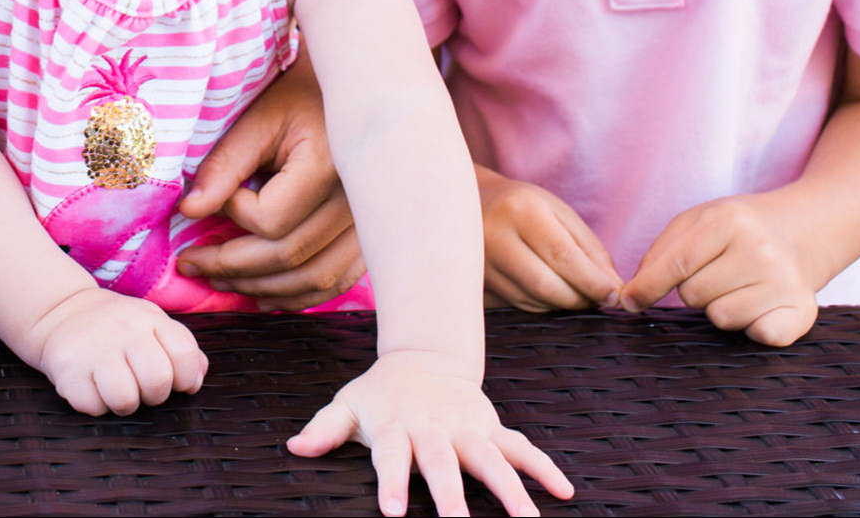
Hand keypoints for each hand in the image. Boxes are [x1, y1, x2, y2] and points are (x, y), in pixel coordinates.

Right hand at [23, 286, 207, 415]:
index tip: (178, 383)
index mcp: (149, 319)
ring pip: (125, 400)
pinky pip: (93, 407)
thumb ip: (182, 348)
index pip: (184, 354)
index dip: (187, 378)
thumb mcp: (152, 324)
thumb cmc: (118, 328)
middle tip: (142, 387)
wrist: (63, 311)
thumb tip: (197, 377)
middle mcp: (123, 331)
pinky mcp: (67, 368)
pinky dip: (95, 405)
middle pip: (157, 382)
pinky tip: (92, 386)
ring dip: (124, 404)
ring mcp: (94, 349)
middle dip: (154, 395)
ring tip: (116, 388)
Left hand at [174, 63, 362, 307]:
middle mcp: (357, 202)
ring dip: (262, 288)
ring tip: (219, 281)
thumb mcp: (258, 120)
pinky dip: (298, 295)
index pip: (272, 220)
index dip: (234, 214)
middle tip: (190, 263)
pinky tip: (264, 294)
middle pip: (290, 257)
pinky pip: (337, 280)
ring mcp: (369, 224)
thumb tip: (190, 211)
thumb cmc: (301, 96)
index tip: (216, 194)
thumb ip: (225, 165)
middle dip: (232, 266)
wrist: (352, 93)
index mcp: (330, 165)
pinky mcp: (369, 236)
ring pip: (315, 279)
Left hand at [287, 351, 571, 517]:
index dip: (391, 484)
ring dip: (511, 490)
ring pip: (492, 459)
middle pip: (443, 464)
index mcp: (396, 428)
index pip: (391, 458)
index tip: (392, 513)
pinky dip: (544, 467)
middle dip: (452, 498)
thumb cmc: (381, 394)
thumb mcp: (349, 404)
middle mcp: (433, 429)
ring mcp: (467, 428)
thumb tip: (294, 448)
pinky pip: (522, 448)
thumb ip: (325, 428)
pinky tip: (565, 492)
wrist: (423, 357)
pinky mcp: (492, 428)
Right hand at [477, 171, 618, 312]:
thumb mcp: (558, 212)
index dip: (593, 281)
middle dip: (579, 298)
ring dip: (560, 304)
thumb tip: (613, 288)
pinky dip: (539, 304)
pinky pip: (516, 306)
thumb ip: (589, 248)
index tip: (614, 294)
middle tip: (597, 297)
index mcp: (520, 210)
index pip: (562, 256)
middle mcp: (494, 237)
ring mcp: (478, 263)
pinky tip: (546, 291)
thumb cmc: (521, 206)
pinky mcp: (474, 284)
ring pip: (531, 301)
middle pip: (545, 285)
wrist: (465, 202)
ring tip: (572, 290)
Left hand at [618, 194, 817, 346]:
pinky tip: (762, 307)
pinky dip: (754, 328)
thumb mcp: (699, 221)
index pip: (675, 264)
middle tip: (719, 272)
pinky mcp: (801, 310)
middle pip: (694, 295)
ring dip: (721, 307)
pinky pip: (758, 336)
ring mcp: (783, 281)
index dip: (647, 287)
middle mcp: (759, 250)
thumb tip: (633, 295)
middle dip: (695, 289)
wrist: (805, 229)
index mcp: (727, 221)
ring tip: (740, 286)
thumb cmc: (740, 228)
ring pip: (720, 318)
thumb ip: (661, 251)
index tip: (629, 303)